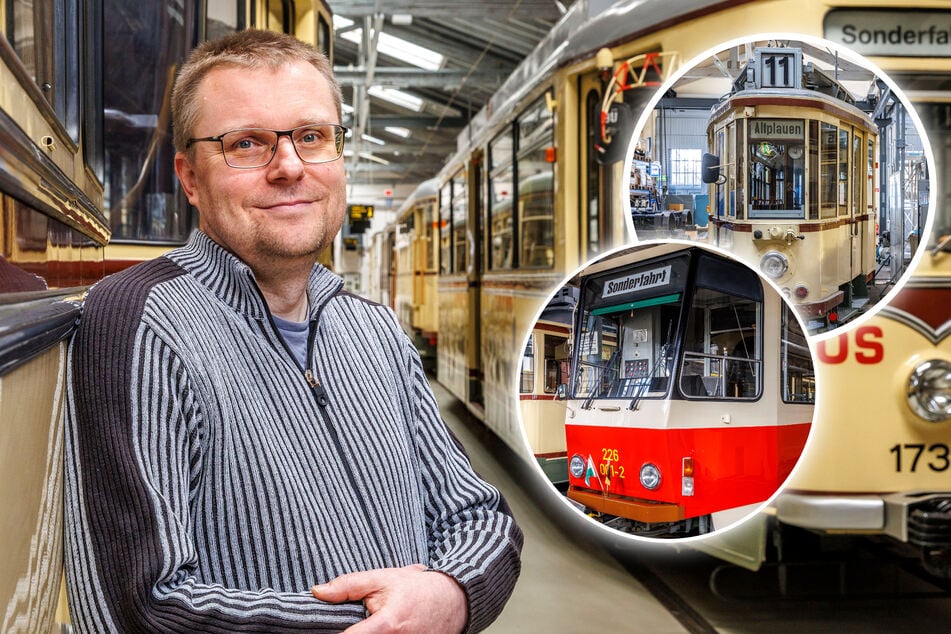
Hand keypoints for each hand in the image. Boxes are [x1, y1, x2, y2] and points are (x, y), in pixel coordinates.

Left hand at [312, 564, 466, 632]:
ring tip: (376, 625)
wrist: (455, 598)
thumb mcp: (382, 579)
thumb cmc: (416, 587)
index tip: (325, 632)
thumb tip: (317, 592)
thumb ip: (348, 585)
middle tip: (359, 624)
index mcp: (387, 625)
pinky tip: (388, 631)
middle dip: (356, 632)